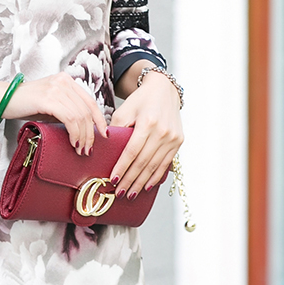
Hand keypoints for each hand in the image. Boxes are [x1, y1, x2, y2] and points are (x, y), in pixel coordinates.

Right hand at [3, 72, 107, 154]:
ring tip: (81, 149)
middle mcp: (63, 81)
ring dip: (83, 136)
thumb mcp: (50, 104)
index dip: (99, 119)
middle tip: (89, 148)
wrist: (2, 98)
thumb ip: (66, 111)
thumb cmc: (24, 103)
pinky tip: (73, 142)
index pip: (90, 101)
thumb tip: (84, 129)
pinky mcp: (48, 99)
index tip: (104, 134)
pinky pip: (69, 119)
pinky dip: (74, 133)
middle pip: (87, 110)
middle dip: (91, 132)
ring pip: (80, 116)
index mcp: (66, 80)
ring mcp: (56, 89)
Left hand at [108, 70, 183, 197]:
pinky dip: (156, 177)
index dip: (122, 167)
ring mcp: (173, 138)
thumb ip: (115, 129)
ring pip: (154, 166)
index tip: (113, 180)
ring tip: (130, 194)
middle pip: (143, 162)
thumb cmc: (140, 100)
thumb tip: (105, 149)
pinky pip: (166, 164)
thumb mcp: (124, 110)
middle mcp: (162, 131)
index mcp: (147, 122)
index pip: (132, 151)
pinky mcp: (178, 142)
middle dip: (130, 180)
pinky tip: (147, 186)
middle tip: (119, 193)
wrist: (164, 90)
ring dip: (142, 183)